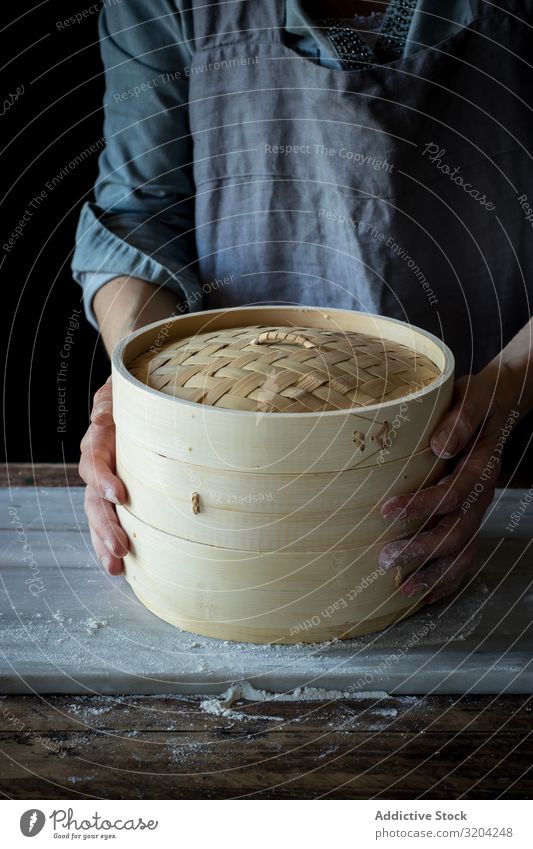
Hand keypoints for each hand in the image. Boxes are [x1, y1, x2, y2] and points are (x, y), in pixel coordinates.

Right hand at [79, 377, 128, 574]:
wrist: (135, 406)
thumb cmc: (131, 402)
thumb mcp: (120, 396)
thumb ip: (109, 405)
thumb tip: (102, 419)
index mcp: (99, 443)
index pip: (96, 464)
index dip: (105, 480)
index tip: (120, 496)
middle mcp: (96, 467)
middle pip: (94, 501)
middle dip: (106, 526)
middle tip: (120, 548)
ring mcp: (102, 485)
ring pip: (97, 517)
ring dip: (105, 542)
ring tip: (116, 566)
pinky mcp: (114, 497)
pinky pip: (107, 523)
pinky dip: (108, 545)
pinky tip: (119, 568)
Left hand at [378, 366, 519, 604]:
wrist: (502, 401)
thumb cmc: (480, 398)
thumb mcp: (471, 396)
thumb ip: (459, 419)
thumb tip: (439, 446)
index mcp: (481, 465)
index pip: (453, 493)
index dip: (421, 505)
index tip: (386, 511)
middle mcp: (482, 493)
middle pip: (457, 532)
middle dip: (423, 550)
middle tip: (386, 559)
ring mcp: (477, 508)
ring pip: (463, 551)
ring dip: (435, 574)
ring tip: (404, 591)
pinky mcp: (469, 514)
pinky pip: (466, 554)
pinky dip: (449, 578)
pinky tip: (427, 596)